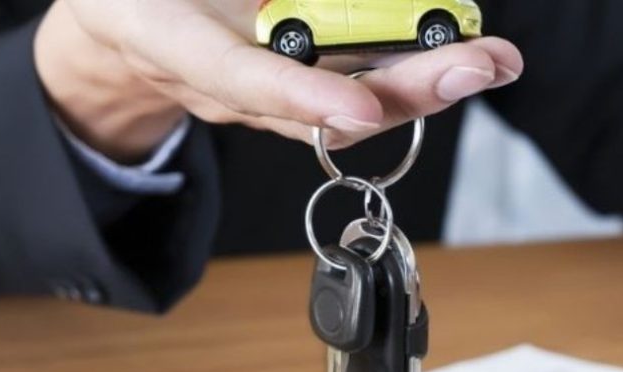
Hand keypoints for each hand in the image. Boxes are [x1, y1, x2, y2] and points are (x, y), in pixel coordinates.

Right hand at [35, 0, 521, 161]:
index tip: (361, 107)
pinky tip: (462, 55)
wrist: (129, 13)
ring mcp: (262, 89)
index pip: (237, 77)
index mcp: (167, 38)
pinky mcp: (295, 79)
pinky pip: (356, 82)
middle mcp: (222, 81)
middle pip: (320, 104)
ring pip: (350, 101)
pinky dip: (411, 73)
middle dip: (405, 91)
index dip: (299, 95)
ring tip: (493, 61)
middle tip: (476, 66)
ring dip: (427, 84)